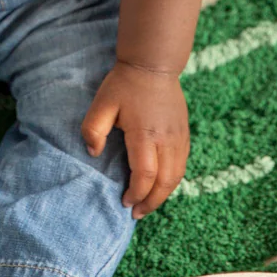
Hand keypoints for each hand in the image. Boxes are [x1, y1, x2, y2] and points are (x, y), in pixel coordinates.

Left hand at [80, 60, 189, 219]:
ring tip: (148, 204)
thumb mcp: (102, 103)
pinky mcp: (184, 134)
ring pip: (177, 176)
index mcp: (145, 134)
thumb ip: (93, 129)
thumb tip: (93, 153)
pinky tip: (160, 184)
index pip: (144, 175)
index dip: (135, 193)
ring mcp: (179, 137)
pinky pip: (182, 164)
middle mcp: (166, 140)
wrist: (153, 64)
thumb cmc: (125, 84)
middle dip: (151, 202)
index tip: (124, 201)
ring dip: (164, 194)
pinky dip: (172, 180)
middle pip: (165, 182)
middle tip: (137, 213)